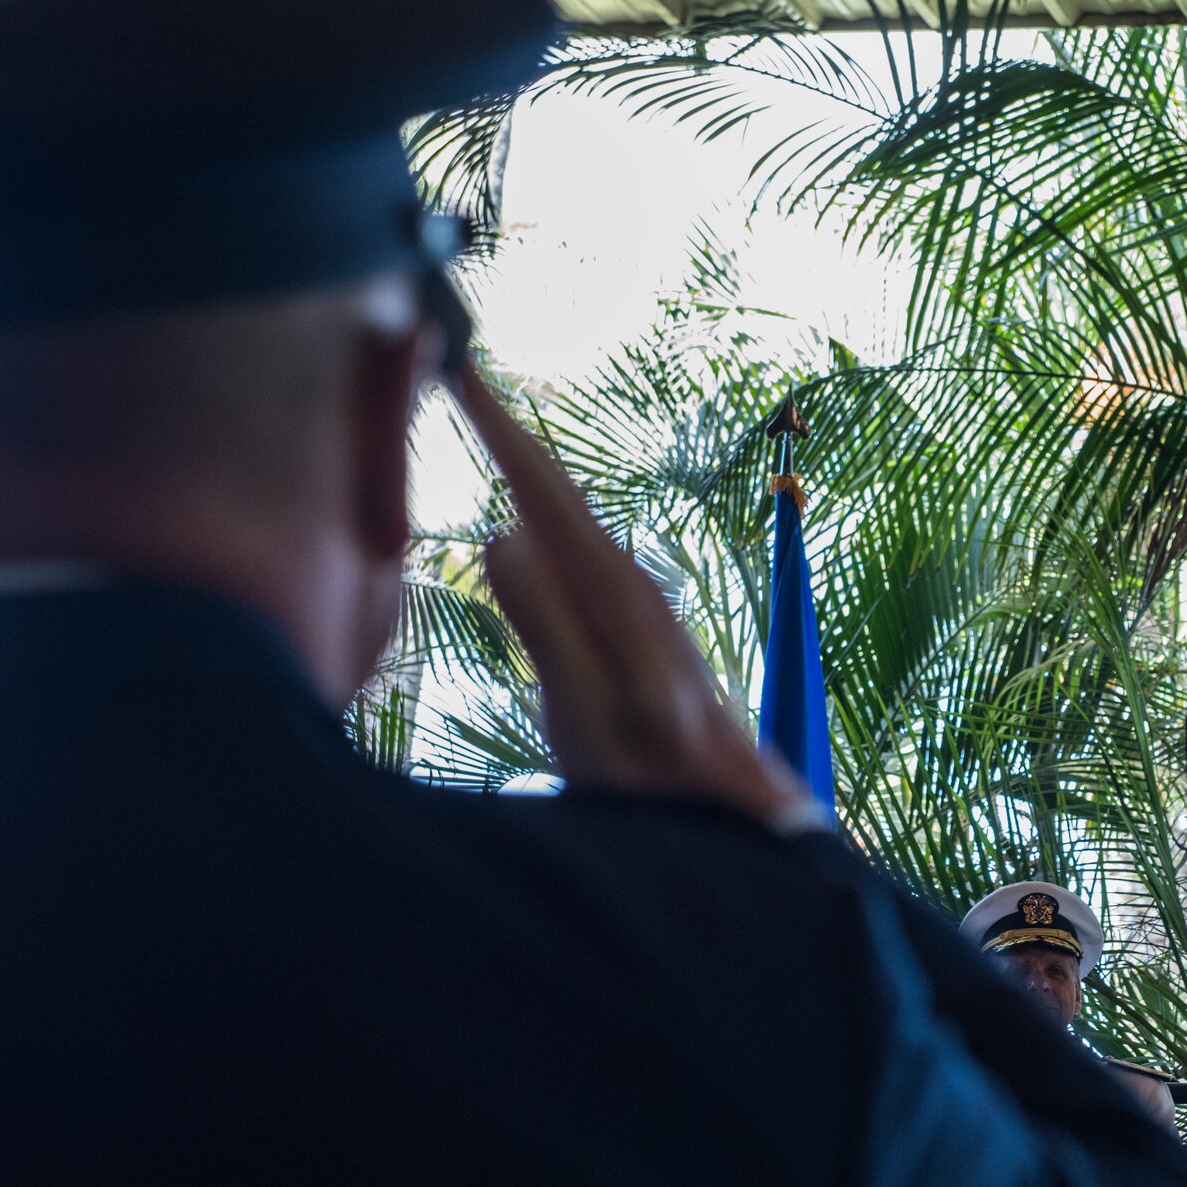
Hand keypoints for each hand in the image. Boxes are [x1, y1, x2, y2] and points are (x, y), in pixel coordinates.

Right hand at [453, 367, 810, 826]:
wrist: (728, 815)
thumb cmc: (654, 777)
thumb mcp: (588, 712)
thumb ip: (548, 626)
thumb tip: (499, 534)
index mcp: (613, 593)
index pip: (544, 491)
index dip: (498, 430)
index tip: (459, 370)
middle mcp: (630, 586)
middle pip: (557, 493)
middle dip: (507, 434)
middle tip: (458, 377)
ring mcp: (637, 607)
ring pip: (569, 520)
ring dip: (525, 471)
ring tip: (481, 430)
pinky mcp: (636, 632)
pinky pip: (578, 552)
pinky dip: (543, 518)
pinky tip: (529, 525)